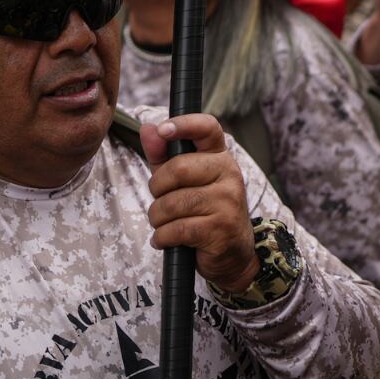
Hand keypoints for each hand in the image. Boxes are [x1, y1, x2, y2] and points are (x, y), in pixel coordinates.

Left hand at [140, 113, 258, 293]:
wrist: (232, 253)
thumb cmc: (201, 211)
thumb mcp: (181, 180)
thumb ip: (163, 155)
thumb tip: (147, 129)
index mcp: (220, 156)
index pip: (207, 128)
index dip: (184, 124)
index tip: (163, 129)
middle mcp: (229, 173)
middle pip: (178, 169)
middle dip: (157, 188)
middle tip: (159, 199)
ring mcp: (228, 201)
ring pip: (173, 203)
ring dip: (157, 217)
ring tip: (163, 223)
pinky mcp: (222, 228)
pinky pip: (177, 229)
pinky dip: (162, 237)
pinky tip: (165, 239)